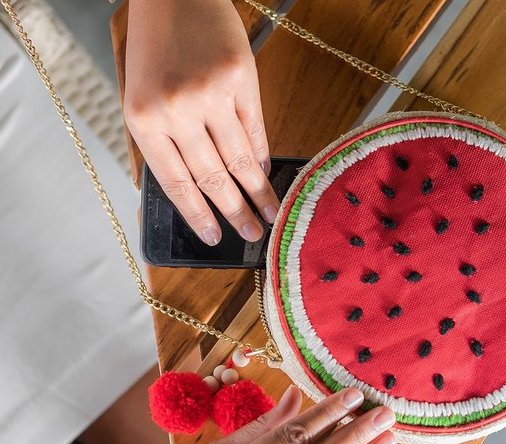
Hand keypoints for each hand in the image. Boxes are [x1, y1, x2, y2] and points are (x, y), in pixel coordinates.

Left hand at [124, 0, 279, 244]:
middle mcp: (177, 109)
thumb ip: (166, 144)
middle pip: (213, 177)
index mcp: (144, 120)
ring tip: (270, 214)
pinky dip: (261, 154)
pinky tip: (265, 172)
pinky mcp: (241, 78)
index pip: (177, 184)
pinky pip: (255, 129)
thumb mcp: (142, 99)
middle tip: (253, 236)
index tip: (216, 238)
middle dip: (235, 213)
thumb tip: (199, 192)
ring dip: (258, 192)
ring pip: (240, 159)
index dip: (199, 216)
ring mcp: (211, 93)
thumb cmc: (155, 50)